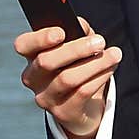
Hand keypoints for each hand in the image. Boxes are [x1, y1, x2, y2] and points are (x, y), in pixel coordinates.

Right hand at [14, 17, 121, 138]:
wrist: (83, 104)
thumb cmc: (77, 64)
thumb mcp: (76, 44)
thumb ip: (77, 31)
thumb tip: (80, 25)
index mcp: (31, 56)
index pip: (23, 45)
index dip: (40, 38)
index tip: (61, 32)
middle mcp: (33, 78)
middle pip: (46, 61)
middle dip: (76, 49)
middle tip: (100, 41)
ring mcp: (46, 98)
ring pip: (67, 78)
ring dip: (95, 64)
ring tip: (115, 54)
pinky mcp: (62, 112)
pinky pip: (82, 92)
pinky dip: (100, 77)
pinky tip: (111, 68)